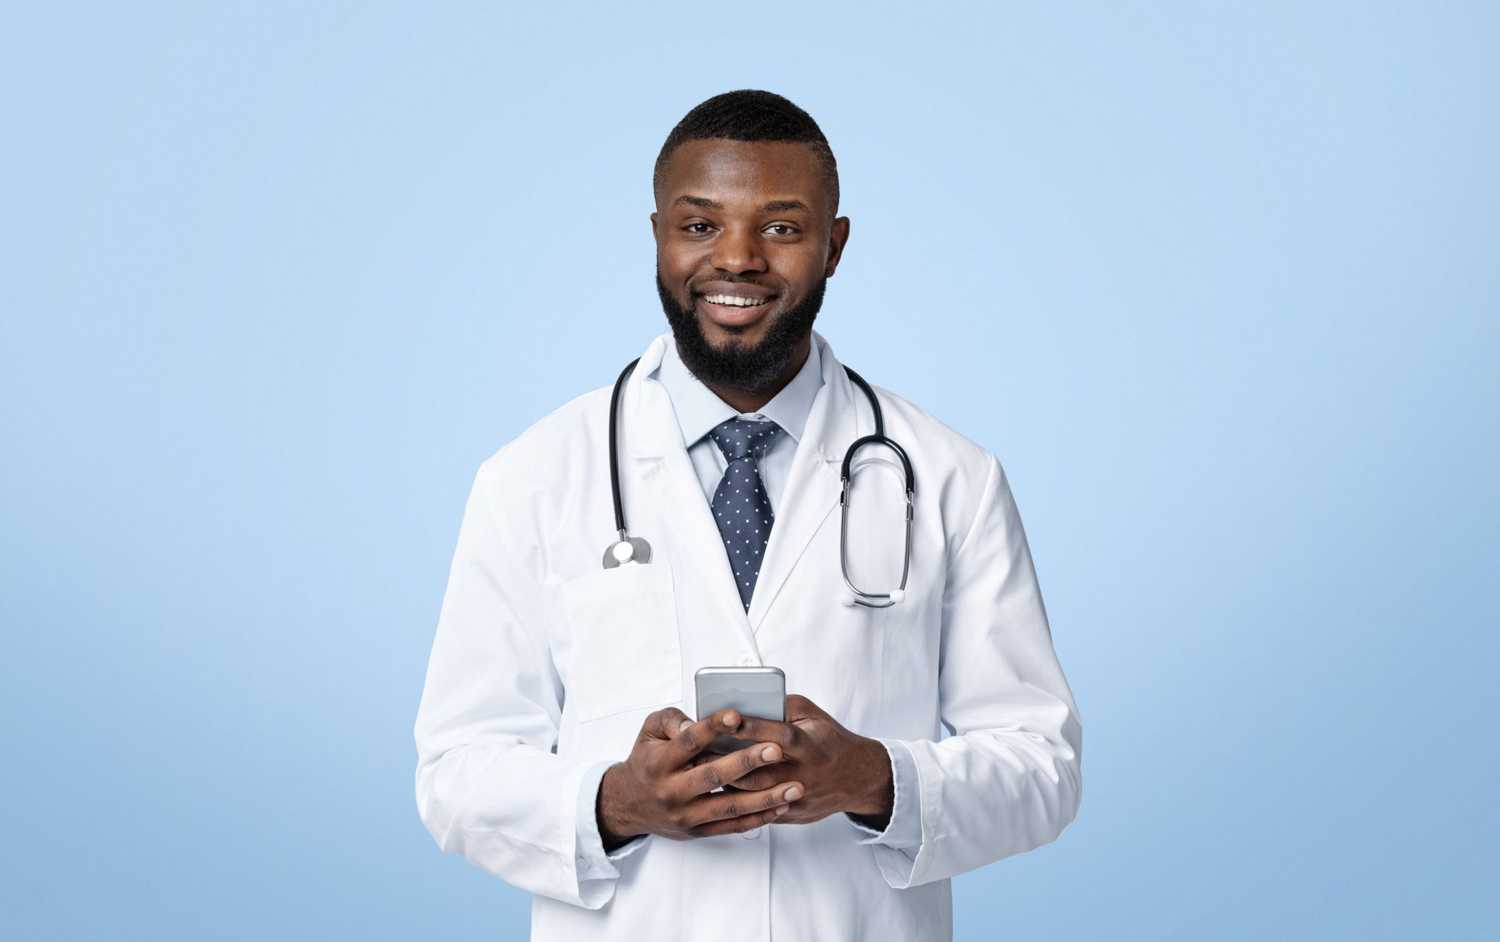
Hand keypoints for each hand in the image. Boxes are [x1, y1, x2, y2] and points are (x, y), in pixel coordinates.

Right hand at [597, 706, 805, 845]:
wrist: (628, 805)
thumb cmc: (647, 759)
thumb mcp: (649, 732)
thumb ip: (671, 720)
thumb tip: (694, 721)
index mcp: (659, 761)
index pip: (689, 741)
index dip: (713, 728)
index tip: (737, 715)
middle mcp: (672, 790)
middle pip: (714, 776)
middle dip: (748, 762)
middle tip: (776, 749)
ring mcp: (686, 815)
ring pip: (729, 807)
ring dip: (765, 798)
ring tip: (795, 786)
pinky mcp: (697, 831)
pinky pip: (732, 827)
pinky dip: (758, 818)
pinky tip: (781, 806)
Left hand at [687, 694, 892, 827]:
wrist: (857, 778)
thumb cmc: (827, 739)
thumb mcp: (811, 714)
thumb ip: (782, 705)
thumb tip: (748, 700)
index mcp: (809, 744)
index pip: (776, 734)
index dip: (750, 727)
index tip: (725, 719)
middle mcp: (803, 773)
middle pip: (759, 770)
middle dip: (727, 761)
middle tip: (697, 752)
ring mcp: (798, 797)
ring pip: (755, 794)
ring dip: (727, 783)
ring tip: (700, 772)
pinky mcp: (792, 814)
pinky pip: (760, 810)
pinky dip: (739, 800)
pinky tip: (719, 789)